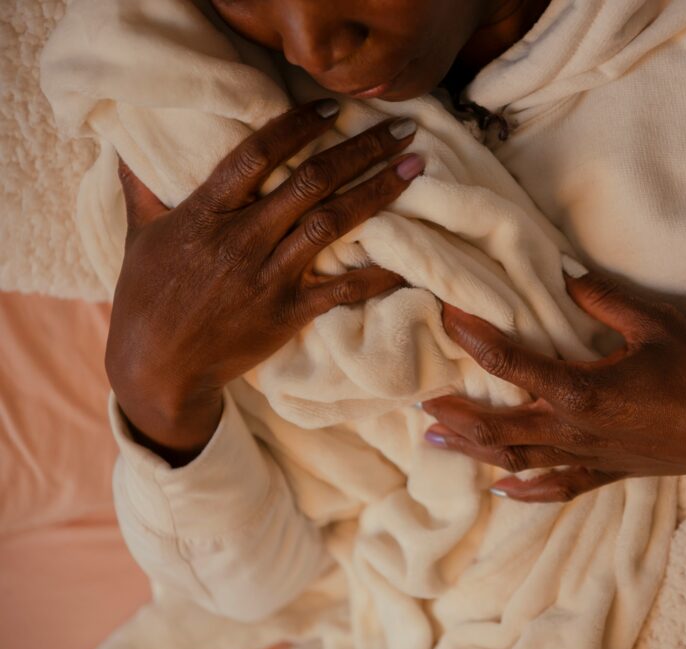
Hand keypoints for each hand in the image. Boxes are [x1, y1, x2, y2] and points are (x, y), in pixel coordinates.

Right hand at [107, 100, 423, 464]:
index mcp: (205, 213)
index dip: (298, 126)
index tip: (334, 106)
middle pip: (310, 182)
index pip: (257, 155)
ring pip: (331, 224)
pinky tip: (410, 261)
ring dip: (377, 193)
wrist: (156, 367)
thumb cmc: (145, 297)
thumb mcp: (140, 235)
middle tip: (402, 127)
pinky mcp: (286, 314)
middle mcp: (241, 239)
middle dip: (361, 149)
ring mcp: (267, 278)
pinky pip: (341, 291)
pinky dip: (377, 277)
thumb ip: (145, 187)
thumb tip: (131, 143)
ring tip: (414, 169)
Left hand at [422, 270, 685, 501]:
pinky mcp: (608, 473)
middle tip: (421, 399)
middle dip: (457, 412)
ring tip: (438, 440)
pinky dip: (527, 490)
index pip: (510, 363)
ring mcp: (590, 457)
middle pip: (499, 426)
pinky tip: (504, 489)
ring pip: (518, 460)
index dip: (473, 337)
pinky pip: (559, 487)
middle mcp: (575, 430)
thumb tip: (562, 274)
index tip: (446, 316)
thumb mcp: (655, 321)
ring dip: (474, 451)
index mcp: (582, 389)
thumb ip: (603, 298)